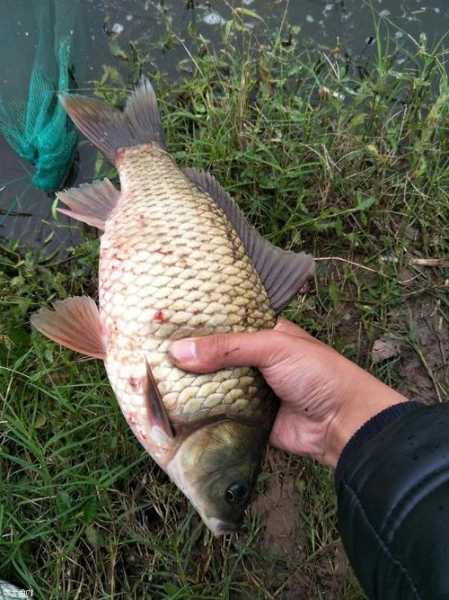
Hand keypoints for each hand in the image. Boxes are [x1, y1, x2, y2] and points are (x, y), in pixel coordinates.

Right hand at [168, 319, 406, 466]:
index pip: (223, 324)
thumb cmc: (315, 373)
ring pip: (212, 384)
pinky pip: (217, 412)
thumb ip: (227, 347)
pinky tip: (170, 408)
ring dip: (189, 385)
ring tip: (150, 378)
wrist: (342, 423)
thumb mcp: (273, 347)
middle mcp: (253, 360)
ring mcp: (248, 390)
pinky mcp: (246, 418)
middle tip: (148, 351)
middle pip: (213, 356)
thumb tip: (177, 352)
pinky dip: (198, 411)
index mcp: (262, 334)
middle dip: (188, 356)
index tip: (162, 322)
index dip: (197, 324)